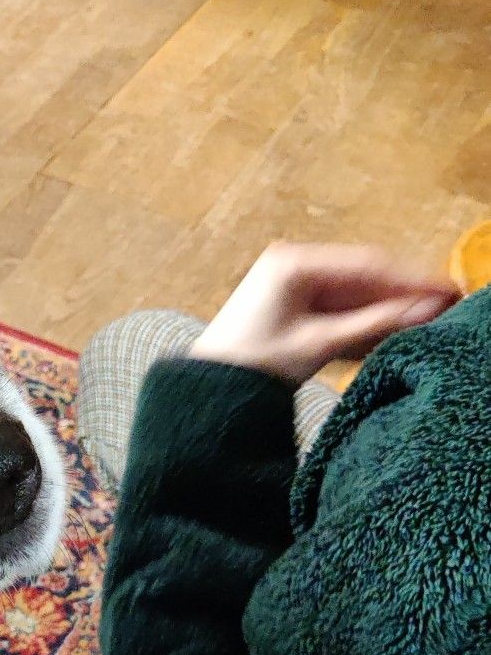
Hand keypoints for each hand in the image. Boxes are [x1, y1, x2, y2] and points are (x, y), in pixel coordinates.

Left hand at [191, 244, 457, 384]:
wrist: (208, 391)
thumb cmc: (253, 365)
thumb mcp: (318, 344)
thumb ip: (373, 324)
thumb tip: (426, 309)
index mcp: (294, 263)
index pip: (366, 265)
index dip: (409, 279)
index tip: (446, 291)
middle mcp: (294, 265)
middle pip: (363, 278)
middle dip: (401, 296)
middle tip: (446, 307)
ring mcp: (294, 285)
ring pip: (354, 296)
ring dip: (385, 312)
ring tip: (424, 325)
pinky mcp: (295, 307)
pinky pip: (338, 311)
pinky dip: (362, 324)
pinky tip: (389, 335)